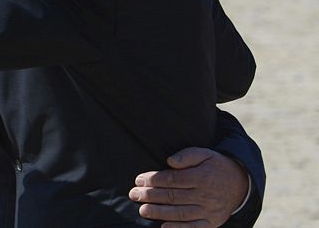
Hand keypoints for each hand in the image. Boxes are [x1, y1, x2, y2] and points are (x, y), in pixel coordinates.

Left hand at [129, 147, 248, 226]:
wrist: (241, 184)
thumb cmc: (216, 166)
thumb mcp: (205, 154)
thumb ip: (187, 155)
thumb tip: (169, 161)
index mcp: (202, 177)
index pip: (172, 179)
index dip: (153, 180)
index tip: (139, 180)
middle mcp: (205, 195)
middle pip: (173, 196)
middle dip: (150, 196)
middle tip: (134, 194)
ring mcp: (208, 211)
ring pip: (180, 213)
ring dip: (159, 213)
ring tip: (142, 210)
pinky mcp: (212, 222)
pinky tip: (163, 227)